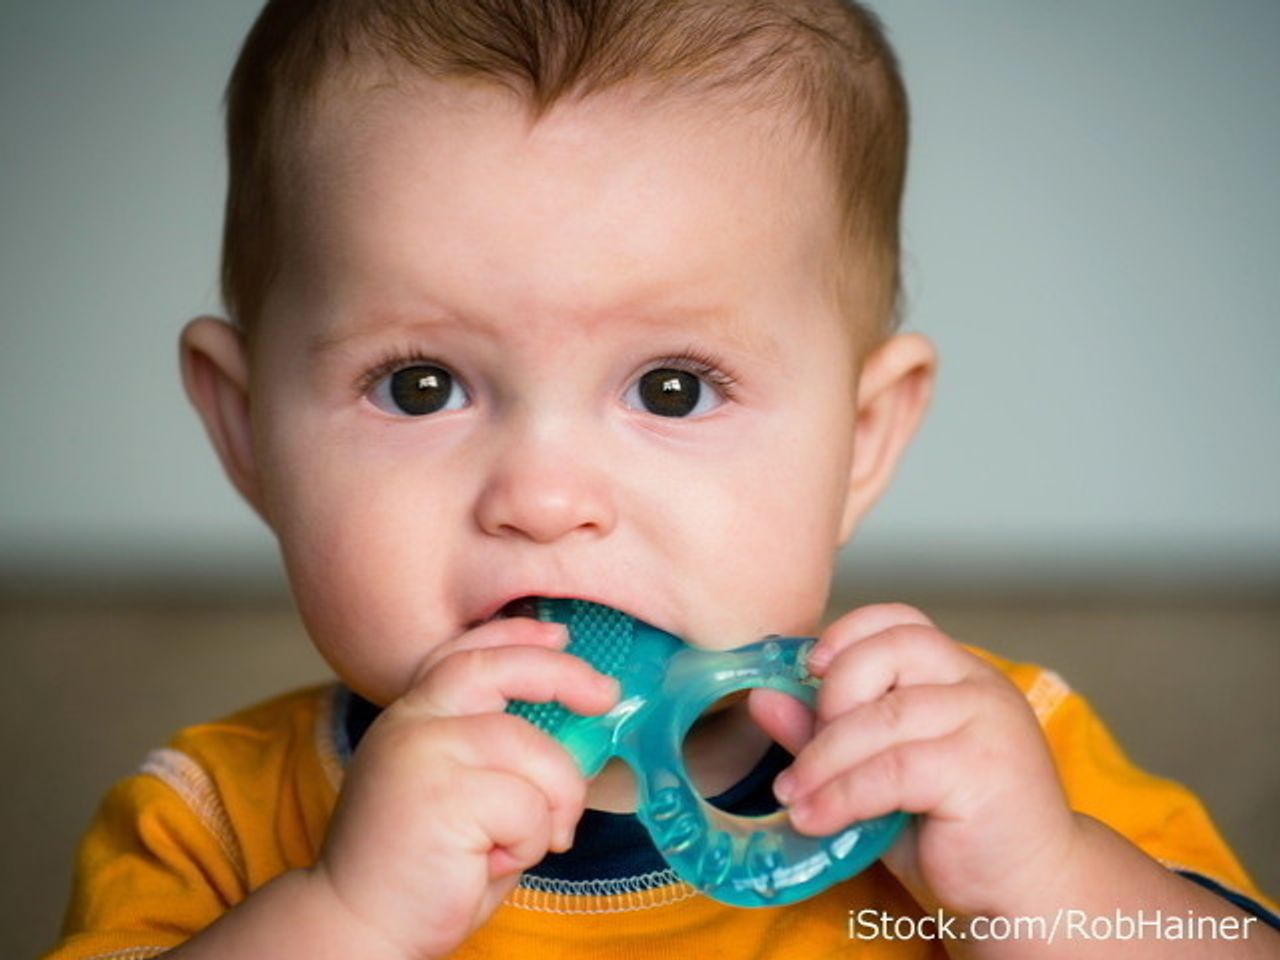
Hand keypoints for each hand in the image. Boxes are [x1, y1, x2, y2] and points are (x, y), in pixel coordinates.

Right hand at [309, 617, 619, 959]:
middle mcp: (413, 723)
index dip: (515, 635)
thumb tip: (574, 729)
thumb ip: (497, 755)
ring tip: (518, 844)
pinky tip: (489, 864)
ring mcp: (424, 753)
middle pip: (501, 669)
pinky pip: (529, 806)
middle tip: (605, 696)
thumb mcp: (459, 792)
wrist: (357, 927)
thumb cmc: (421, 869)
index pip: (465, 653)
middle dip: (563, 675)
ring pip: (535, 752)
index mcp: (413, 717)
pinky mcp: (443, 795)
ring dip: (551, 804)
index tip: (558, 635)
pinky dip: (528, 842)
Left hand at [750, 603, 1080, 918]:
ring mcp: (987, 723)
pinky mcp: (982, 769)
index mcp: (957, 672)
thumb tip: (762, 698)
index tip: (806, 668)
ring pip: (883, 717)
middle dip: (830, 698)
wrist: (1023, 892)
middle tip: (804, 755)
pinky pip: (893, 769)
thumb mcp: (876, 771)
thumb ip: (826, 731)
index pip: (900, 621)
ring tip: (793, 796)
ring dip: (823, 759)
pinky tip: (815, 817)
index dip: (848, 633)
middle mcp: (978, 685)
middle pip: (889, 652)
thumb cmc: (949, 828)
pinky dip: (842, 794)